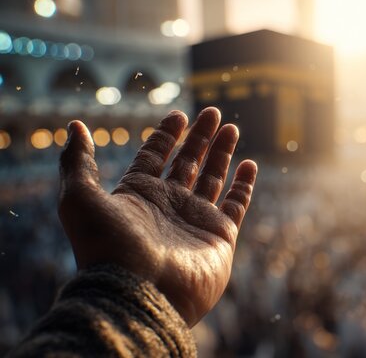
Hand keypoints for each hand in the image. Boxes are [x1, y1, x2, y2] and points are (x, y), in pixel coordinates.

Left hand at [58, 107, 256, 326]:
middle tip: (212, 112)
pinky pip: (237, 204)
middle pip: (188, 162)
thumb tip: (74, 126)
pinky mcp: (220, 235)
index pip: (155, 155)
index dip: (166, 134)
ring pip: (213, 177)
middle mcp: (168, 204)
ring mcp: (195, 219)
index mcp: (139, 194)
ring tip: (231, 126)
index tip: (178, 115)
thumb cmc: (108, 247)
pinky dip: (244, 185)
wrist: (139, 294)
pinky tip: (249, 164)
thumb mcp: (79, 198)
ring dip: (222, 152)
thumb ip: (77, 161)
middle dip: (200, 136)